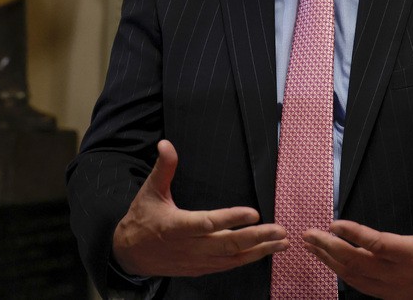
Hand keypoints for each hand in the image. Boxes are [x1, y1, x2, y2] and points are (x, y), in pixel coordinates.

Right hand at [112, 140, 288, 277]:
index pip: (208, 223)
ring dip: (259, 251)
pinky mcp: (201, 269)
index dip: (231, 218)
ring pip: (233, 258)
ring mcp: (197, 261)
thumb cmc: (142, 218)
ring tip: (282, 242)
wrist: (130, 254)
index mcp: (176, 227)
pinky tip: (265, 251)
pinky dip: (248, 259)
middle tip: (280, 230)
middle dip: (257, 238)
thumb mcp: (150, 191)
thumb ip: (163, 168)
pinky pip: (228, 265)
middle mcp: (189, 247)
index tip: (254, 212)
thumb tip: (166, 143)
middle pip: (228, 244)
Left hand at [303, 173, 412, 299]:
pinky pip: (357, 285)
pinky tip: (327, 261)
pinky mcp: (385, 294)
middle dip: (329, 247)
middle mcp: (397, 273)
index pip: (378, 244)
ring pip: (352, 275)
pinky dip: (339, 273)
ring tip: (310, 245)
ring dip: (328, 260)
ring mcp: (389, 286)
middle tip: (309, 234)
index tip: (335, 223)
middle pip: (357, 261)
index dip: (355, 235)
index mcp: (411, 254)